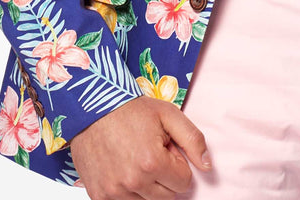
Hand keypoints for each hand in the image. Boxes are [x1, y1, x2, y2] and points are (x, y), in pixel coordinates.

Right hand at [70, 96, 210, 199]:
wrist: (91, 109)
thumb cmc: (130, 110)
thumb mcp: (168, 114)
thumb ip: (193, 140)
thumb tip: (208, 166)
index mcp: (152, 163)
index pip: (184, 183)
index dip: (178, 163)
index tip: (166, 148)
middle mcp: (133, 182)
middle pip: (167, 197)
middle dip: (165, 176)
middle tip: (152, 152)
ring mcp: (114, 192)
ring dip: (147, 185)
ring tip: (136, 158)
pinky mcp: (99, 196)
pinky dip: (129, 190)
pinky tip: (123, 168)